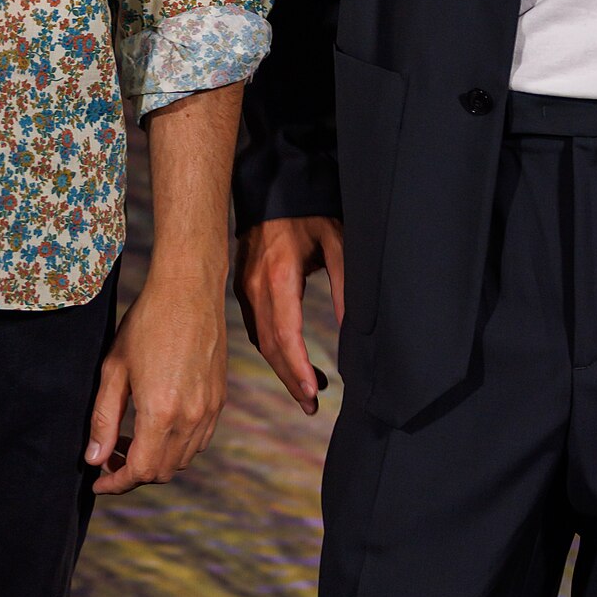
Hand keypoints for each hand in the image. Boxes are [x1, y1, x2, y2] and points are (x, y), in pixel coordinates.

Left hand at [85, 263, 228, 495]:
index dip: (115, 483)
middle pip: (162, 471)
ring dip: (155, 461)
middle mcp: (191, 418)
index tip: (97, 481)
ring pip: (182, 460)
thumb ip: (103, 419)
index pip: (140, 471)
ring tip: (129, 442)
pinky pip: (198, 441)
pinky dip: (175, 447)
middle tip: (108, 458)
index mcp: (161, 413)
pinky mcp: (219, 400)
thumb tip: (95, 459)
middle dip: (132, 474)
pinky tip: (156, 427)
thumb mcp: (113, 370)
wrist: (189, 291)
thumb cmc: (146, 324)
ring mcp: (210, 410)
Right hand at [235, 215, 344, 413]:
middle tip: (312, 406)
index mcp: (279, 276)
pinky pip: (256, 328)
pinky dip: (273, 350)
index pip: (286, 334)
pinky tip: (290, 362)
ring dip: (282, 369)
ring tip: (307, 391)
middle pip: (270, 346)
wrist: (273, 190)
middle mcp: (256, 287)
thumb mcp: (337, 244)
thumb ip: (344, 287)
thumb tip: (353, 331)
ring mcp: (245, 289)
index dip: (298, 368)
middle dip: (290, 380)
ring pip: (261, 340)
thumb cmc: (311, 214)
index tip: (312, 393)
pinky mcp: (243, 289)